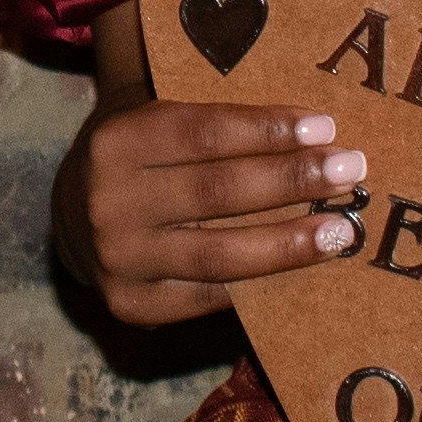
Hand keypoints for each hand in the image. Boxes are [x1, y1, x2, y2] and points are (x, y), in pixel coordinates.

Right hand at [64, 96, 372, 328]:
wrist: (70, 216)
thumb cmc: (138, 157)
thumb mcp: (153, 117)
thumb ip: (213, 119)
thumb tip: (309, 128)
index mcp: (116, 142)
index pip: (205, 132)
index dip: (268, 130)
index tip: (325, 126)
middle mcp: (110, 202)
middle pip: (219, 191)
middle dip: (293, 179)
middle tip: (350, 169)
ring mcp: (118, 260)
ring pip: (221, 253)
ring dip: (290, 241)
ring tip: (340, 228)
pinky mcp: (131, 304)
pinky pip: (210, 296)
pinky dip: (260, 281)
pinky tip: (300, 266)